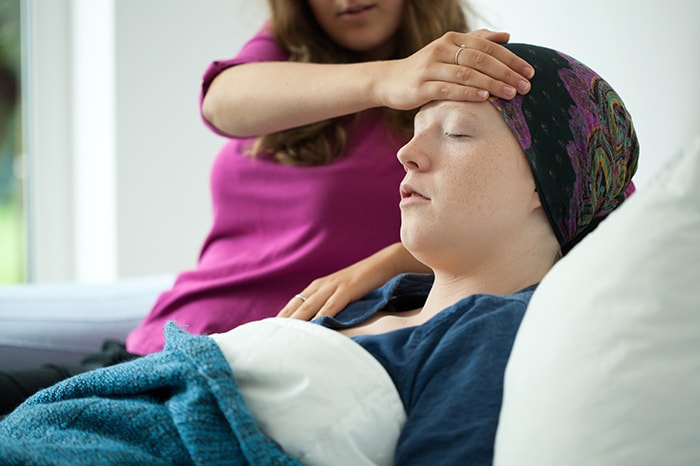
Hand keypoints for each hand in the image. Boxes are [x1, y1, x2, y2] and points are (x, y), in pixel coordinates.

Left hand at [277, 242, 430, 320]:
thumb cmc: (362, 282)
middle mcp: (320, 286)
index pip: (293, 304)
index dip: (281, 317)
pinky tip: (316, 327)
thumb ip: (328, 305)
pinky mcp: (347, 289)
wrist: (383, 265)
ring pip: (309, 306)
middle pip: (296, 306)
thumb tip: (318, 324)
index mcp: (317, 287)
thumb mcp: (340, 293)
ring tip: (284, 335)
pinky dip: (322, 317)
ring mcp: (333, 287)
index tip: (267, 331)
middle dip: (282, 321)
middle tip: (268, 336)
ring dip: (296, 321)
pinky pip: (332, 306)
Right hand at [372, 29, 534, 109]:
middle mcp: (441, 49)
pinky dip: (467, 92)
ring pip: (467, 73)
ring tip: (511, 93)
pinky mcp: (420, 87)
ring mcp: (430, 68)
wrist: (389, 81)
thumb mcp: (449, 51)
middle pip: (480, 59)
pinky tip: (484, 97)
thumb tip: (506, 36)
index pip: (487, 46)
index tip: (529, 70)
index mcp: (452, 39)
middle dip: (506, 72)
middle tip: (526, 85)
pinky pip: (448, 89)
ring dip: (492, 84)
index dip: (510, 58)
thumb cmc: (425, 69)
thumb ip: (476, 41)